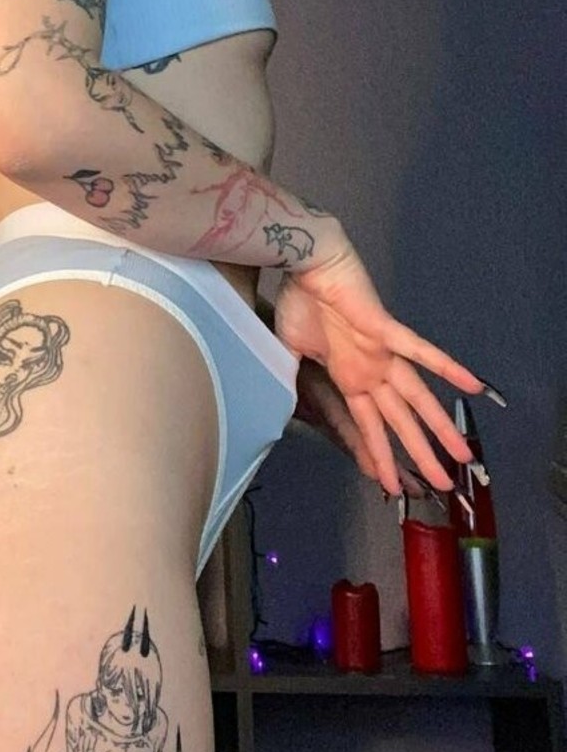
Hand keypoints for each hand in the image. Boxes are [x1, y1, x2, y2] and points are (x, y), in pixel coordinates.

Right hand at [273, 239, 485, 494]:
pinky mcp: (386, 331)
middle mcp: (371, 372)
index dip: (379, 456)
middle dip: (420, 455)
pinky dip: (445, 368)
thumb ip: (290, 382)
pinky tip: (472, 386)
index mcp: (350, 379)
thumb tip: (280, 410)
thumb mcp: (286, 354)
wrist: (305, 266)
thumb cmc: (299, 305)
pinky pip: (420, 352)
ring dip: (438, 428)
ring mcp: (383, 354)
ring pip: (417, 398)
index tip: (389, 485)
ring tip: (461, 455)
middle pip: (400, 422)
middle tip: (442, 485)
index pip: (369, 428)